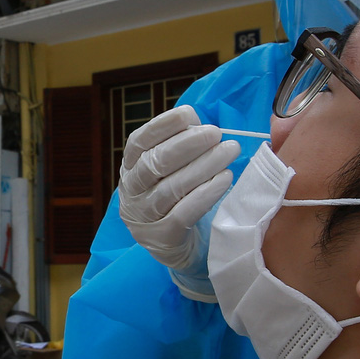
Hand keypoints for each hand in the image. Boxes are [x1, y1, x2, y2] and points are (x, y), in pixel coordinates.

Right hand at [118, 105, 239, 275]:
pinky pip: (183, 213)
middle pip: (155, 163)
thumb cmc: (177, 196)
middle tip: (216, 133)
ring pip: (171, 188)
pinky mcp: (162, 237)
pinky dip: (206, 194)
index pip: (139, 142)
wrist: (177, 245)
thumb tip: (198, 122)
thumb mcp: (172, 169)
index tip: (188, 114)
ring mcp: (144, 217)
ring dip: (203, 166)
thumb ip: (181, 145)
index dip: (162, 126)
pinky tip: (225, 179)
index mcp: (130, 168)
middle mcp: (131, 191)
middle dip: (187, 144)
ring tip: (229, 151)